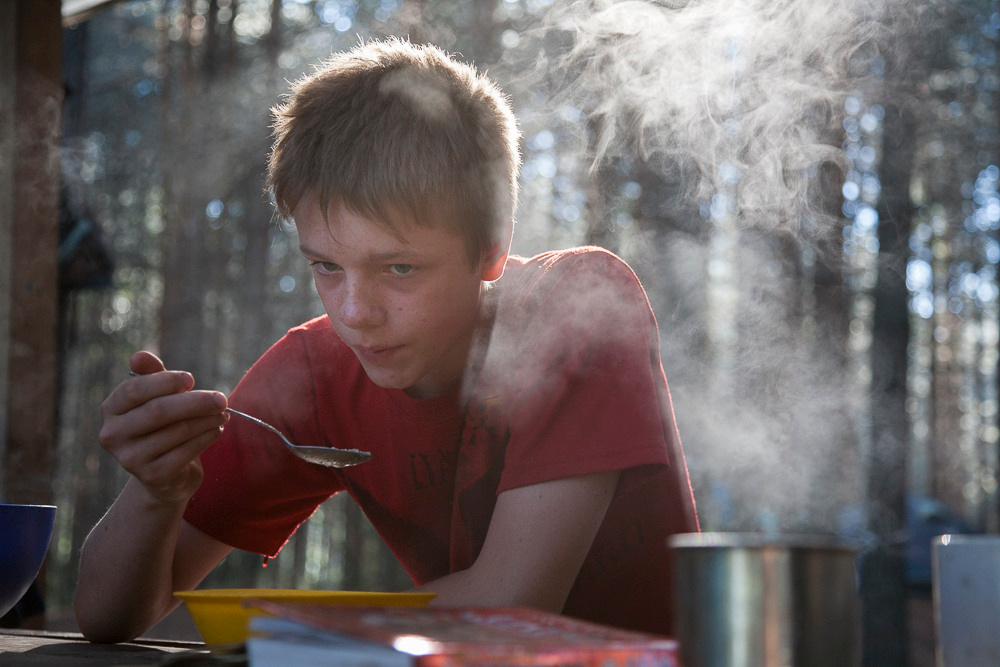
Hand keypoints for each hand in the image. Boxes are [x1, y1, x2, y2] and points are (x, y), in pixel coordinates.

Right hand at [98, 351, 228, 504]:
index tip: (191, 379)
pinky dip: (207, 437)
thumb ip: (151, 376)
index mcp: (110, 410)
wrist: (165, 476)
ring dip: (207, 419)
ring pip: (178, 430)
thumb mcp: (156, 398)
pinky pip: (187, 451)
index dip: (165, 381)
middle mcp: (112, 435)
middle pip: (159, 410)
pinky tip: (216, 430)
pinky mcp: (152, 476)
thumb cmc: (162, 427)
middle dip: (196, 401)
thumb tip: (139, 356)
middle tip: (221, 398)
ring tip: (223, 413)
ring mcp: (130, 459)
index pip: (135, 389)